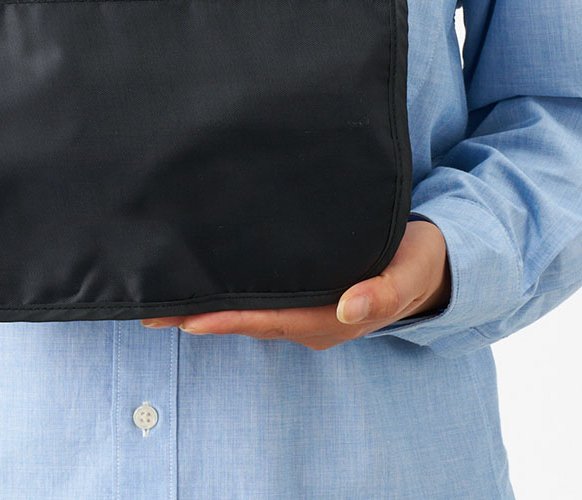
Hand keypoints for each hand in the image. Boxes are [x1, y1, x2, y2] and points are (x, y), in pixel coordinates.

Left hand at [140, 219, 450, 348]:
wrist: (431, 260)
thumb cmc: (420, 261)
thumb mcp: (409, 272)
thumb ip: (383, 292)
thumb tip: (348, 308)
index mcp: (333, 317)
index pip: (270, 319)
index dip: (227, 320)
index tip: (186, 318)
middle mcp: (313, 319)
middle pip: (247, 320)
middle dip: (199, 318)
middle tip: (150, 309)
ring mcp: (307, 309)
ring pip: (250, 311)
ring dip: (208, 307)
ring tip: (162, 299)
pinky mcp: (305, 292)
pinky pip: (261, 299)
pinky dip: (230, 295)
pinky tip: (206, 284)